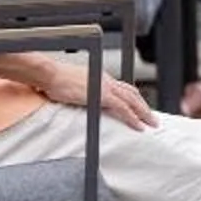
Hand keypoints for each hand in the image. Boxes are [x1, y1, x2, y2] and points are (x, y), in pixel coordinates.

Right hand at [41, 55, 157, 130]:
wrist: (48, 74)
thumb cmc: (53, 80)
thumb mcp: (70, 86)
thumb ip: (80, 92)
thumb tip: (78, 99)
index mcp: (100, 76)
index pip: (122, 88)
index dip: (133, 98)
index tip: (139, 107)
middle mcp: (106, 79)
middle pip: (131, 93)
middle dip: (143, 106)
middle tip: (152, 118)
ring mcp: (105, 87)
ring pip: (132, 101)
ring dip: (144, 113)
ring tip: (152, 123)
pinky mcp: (102, 95)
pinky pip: (123, 108)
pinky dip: (132, 118)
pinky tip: (139, 126)